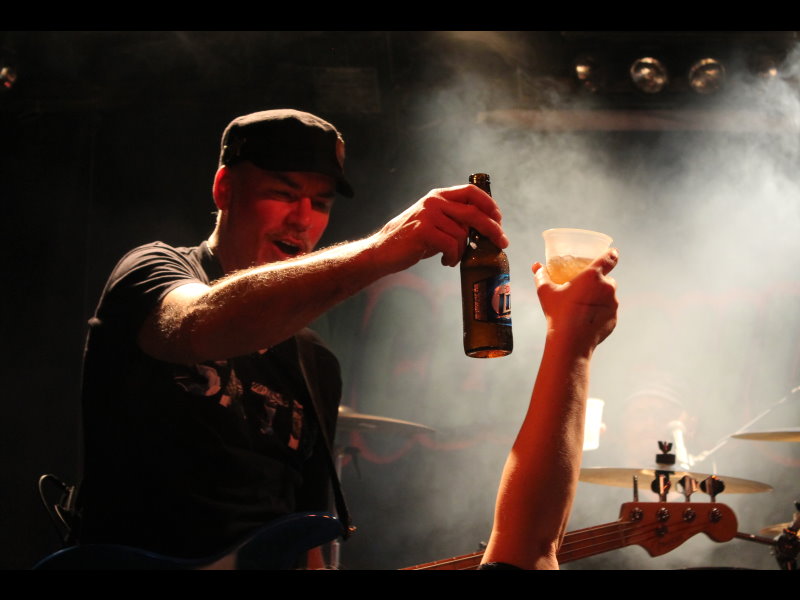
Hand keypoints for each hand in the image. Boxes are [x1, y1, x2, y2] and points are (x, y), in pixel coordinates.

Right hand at [370, 184, 508, 271]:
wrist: (382, 252)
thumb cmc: (410, 240)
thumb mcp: (433, 222)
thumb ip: (453, 220)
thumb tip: (482, 229)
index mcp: (438, 196)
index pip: (471, 191)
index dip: (489, 204)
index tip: (499, 219)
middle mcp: (434, 201)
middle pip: (474, 212)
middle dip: (492, 228)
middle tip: (502, 242)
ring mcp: (429, 215)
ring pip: (462, 234)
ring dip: (462, 251)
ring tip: (452, 258)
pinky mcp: (424, 231)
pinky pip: (451, 246)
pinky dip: (452, 257)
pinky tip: (445, 262)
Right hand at [533, 249, 618, 354]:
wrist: (570, 342)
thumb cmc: (558, 313)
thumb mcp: (546, 292)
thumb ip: (541, 276)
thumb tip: (536, 266)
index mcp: (593, 276)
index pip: (610, 258)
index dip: (611, 254)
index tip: (612, 253)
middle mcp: (607, 288)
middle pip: (608, 279)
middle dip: (598, 282)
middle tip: (584, 289)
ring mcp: (613, 305)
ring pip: (609, 296)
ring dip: (600, 297)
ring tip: (583, 306)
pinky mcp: (614, 319)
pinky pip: (608, 311)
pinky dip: (600, 313)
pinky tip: (586, 319)